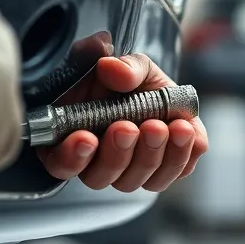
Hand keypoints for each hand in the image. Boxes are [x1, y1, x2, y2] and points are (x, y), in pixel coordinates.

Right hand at [37, 54, 207, 192]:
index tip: (86, 138)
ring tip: (161, 126)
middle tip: (128, 127)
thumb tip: (113, 69)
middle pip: (100, 177)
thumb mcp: (119, 62)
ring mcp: (131, 171)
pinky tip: (184, 130)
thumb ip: (116, 66)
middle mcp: (96, 163)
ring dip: (149, 155)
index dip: (71, 157)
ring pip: (135, 181)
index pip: (61, 163)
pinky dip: (182, 153)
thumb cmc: (122, 77)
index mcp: (71, 138)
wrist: (152, 83)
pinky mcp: (167, 167)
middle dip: (116, 154)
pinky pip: (175, 172)